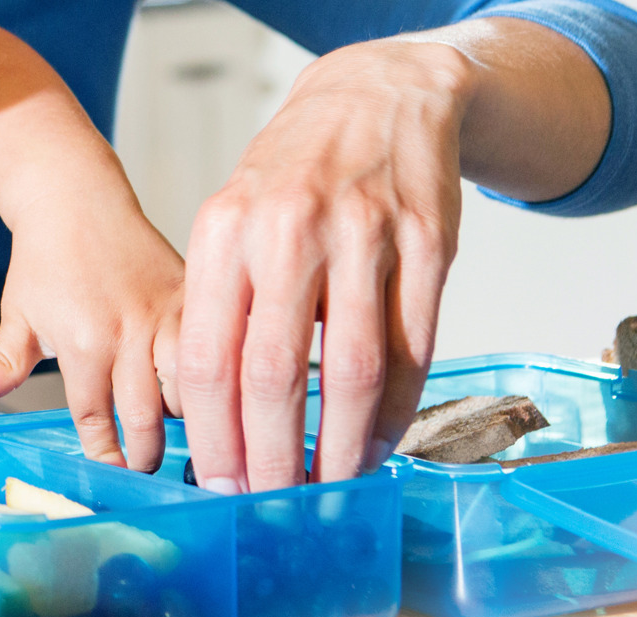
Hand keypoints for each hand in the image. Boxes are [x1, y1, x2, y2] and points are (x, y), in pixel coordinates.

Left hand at [0, 18, 184, 471]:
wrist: (76, 196)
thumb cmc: (45, 259)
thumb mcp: (17, 315)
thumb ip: (0, 363)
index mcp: (84, 342)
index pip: (96, 419)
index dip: (104, 454)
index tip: (111, 473)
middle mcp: (130, 331)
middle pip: (146, 417)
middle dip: (145, 453)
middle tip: (144, 468)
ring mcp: (166, 315)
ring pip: (190, 389)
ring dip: (185, 419)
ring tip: (179, 438)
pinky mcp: (191, 298)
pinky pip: (212, 351)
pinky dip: (213, 377)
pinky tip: (210, 396)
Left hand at [179, 16, 609, 492]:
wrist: (377, 96)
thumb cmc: (292, 175)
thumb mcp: (230, 219)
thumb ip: (219, 305)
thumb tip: (213, 416)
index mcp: (225, 232)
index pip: (209, 358)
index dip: (214, 434)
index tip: (220, 482)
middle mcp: (290, 231)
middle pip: (275, 374)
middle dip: (272, 455)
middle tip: (274, 500)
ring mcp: (365, 235)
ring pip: (354, 369)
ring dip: (341, 443)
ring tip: (331, 483)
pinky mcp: (428, 242)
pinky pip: (413, 347)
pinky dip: (396, 407)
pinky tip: (378, 439)